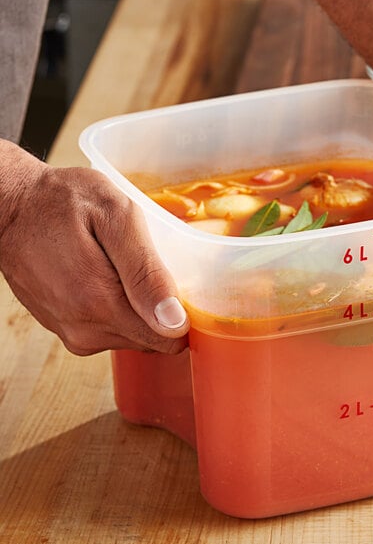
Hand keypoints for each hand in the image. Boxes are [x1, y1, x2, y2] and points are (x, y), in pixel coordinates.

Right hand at [0, 140, 188, 354]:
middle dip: (162, 309)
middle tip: (148, 267)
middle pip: (154, 339)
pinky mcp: (67, 330)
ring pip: (134, 336)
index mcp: (103, 305)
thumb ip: (146, 272)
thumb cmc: (62, 203)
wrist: (10, 207)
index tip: (180, 284)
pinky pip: (112, 331)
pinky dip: (119, 309)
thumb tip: (175, 321)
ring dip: (139, 308)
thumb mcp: (116, 218)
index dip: (184, 314)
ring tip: (123, 269)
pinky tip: (108, 278)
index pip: (170, 340)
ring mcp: (74, 333)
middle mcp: (87, 331)